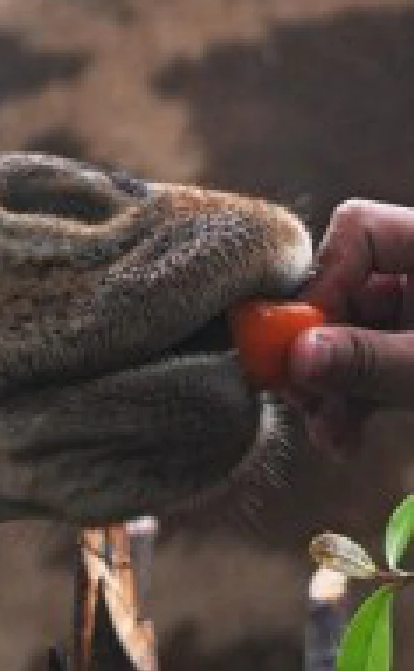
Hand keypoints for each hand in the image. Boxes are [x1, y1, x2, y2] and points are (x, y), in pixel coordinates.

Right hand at [287, 200, 413, 455]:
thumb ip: (371, 360)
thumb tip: (297, 356)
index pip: (357, 231)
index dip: (321, 281)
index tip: (303, 341)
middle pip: (344, 290)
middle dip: (319, 350)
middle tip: (300, 397)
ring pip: (354, 335)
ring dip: (333, 388)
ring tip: (330, 437)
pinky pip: (373, 363)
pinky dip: (356, 399)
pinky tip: (345, 439)